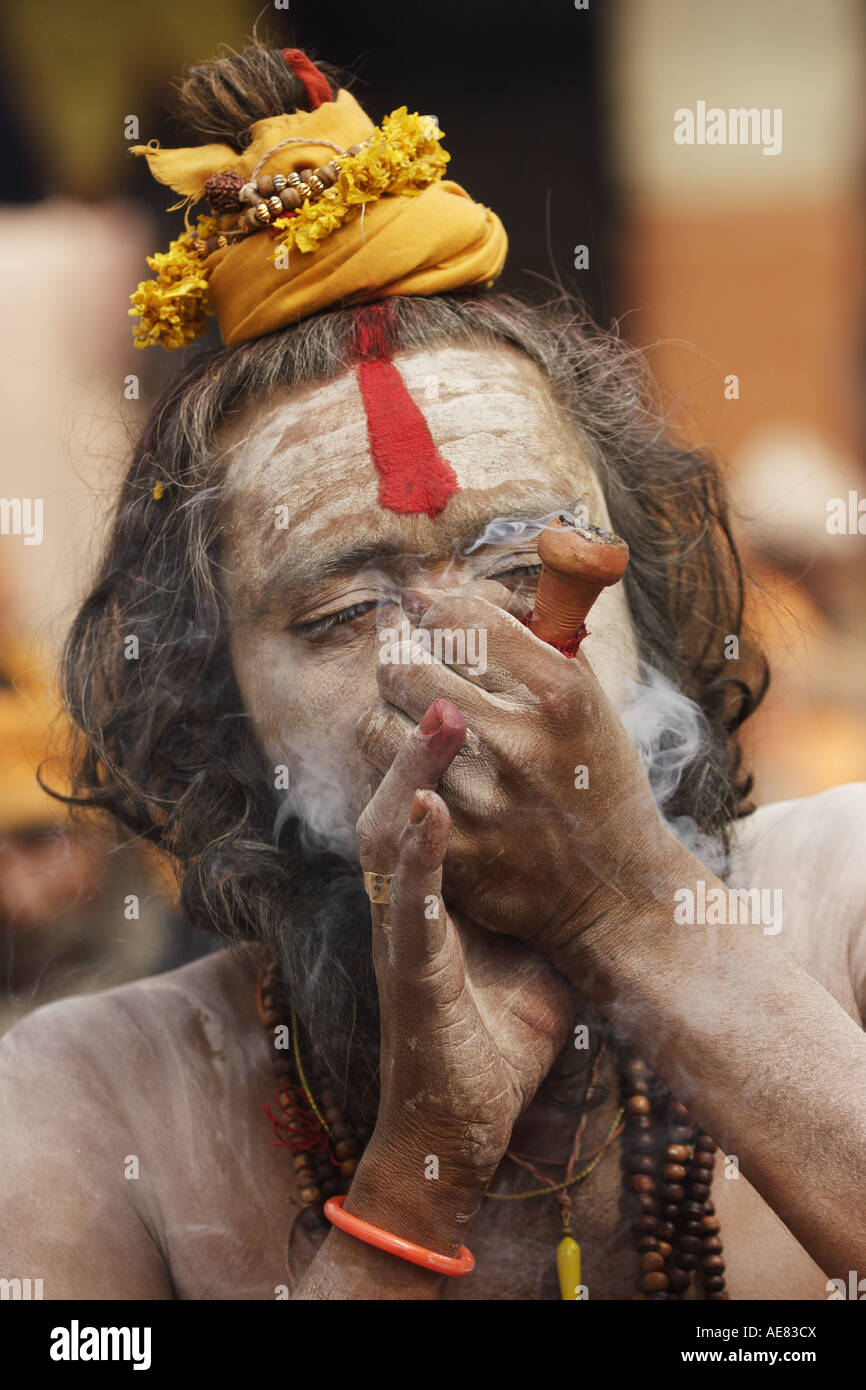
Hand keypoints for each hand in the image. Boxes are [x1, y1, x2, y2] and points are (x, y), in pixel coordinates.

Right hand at [355, 702, 577, 1213]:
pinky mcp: (411, 972)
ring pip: (383, 833)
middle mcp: (403, 898)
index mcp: (427, 887)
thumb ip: (538, 886)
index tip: (455, 670)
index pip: (413, 793)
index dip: (424, 734)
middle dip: (404, 726)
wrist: (456, 1128)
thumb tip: (591, 835)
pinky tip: (426, 807)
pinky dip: (415, 854)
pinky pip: (408, 904)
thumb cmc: (494, 1035)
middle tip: (431, 657)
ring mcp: (401, 932)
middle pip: (386, 794)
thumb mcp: (523, 941)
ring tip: (436, 706)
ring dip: (407, 769)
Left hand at [357, 583, 680, 963]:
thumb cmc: (597, 778)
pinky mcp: (452, 850)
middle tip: (405, 662)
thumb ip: (531, 638)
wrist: (613, 890)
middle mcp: (517, 743)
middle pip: (404, 667)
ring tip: (404, 717)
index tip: (427, 613)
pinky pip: (383, 788)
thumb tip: (445, 593)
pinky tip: (411, 768)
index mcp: (557, 694)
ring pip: (376, 727)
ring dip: (383, 715)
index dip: (433, 608)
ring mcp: (480, 802)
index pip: (459, 618)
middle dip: (397, 657)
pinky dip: (390, 772)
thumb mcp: (587, 698)